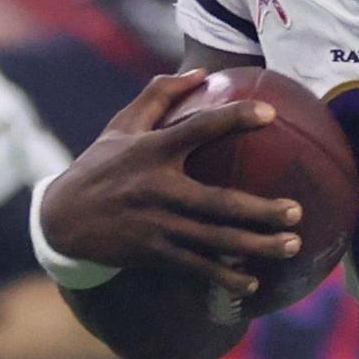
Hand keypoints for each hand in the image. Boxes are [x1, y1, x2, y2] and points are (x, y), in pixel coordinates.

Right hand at [38, 70, 307, 300]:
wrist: (62, 219)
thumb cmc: (101, 165)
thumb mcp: (121, 126)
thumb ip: (158, 95)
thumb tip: (200, 73)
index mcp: (152, 151)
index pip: (198, 129)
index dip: (233, 119)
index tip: (270, 113)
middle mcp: (157, 189)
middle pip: (218, 203)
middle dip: (260, 211)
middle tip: (297, 210)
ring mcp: (157, 226)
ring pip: (214, 241)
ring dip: (256, 247)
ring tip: (293, 246)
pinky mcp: (154, 254)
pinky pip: (197, 268)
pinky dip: (225, 278)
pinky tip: (253, 285)